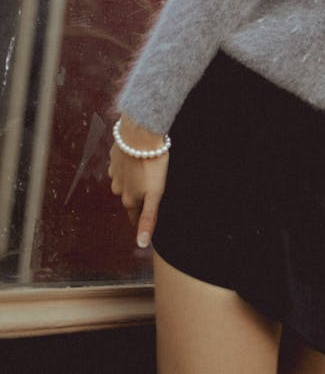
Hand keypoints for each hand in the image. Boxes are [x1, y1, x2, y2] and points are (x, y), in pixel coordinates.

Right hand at [108, 114, 168, 248]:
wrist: (140, 135)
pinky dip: (129, 163)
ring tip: (146, 171)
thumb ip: (148, 219)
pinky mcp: (115, 156)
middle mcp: (118, 188)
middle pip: (129, 197)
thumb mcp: (155, 194)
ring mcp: (115, 171)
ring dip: (133, 178)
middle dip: (138, 196)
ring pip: (124, 180)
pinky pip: (121, 164)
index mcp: (129, 199)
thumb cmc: (152, 164)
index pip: (135, 214)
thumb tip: (141, 244)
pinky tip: (138, 157)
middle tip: (151, 188)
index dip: (142, 215)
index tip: (147, 216)